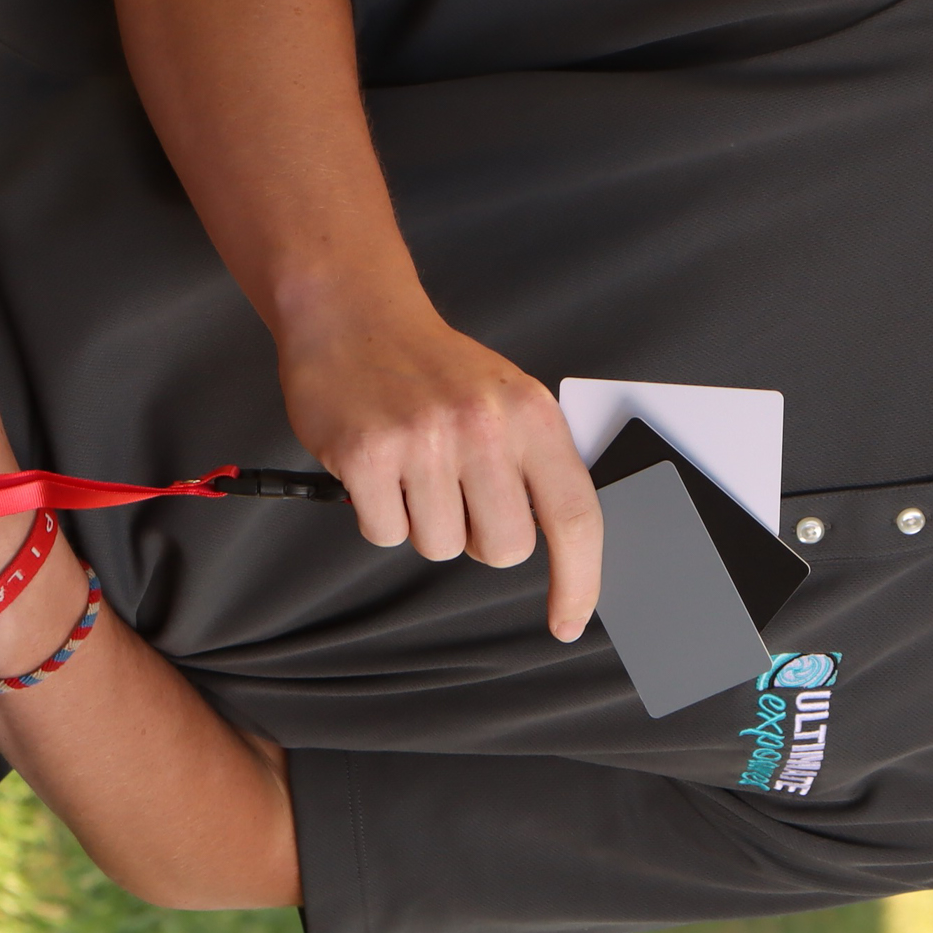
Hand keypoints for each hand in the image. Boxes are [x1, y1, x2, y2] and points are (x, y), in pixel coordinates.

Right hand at [275, 285, 601, 640]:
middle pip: (504, 549)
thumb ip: (534, 464)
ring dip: (423, 522)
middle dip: (480, 540)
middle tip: (458, 495)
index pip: (575, 515)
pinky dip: (378, 513)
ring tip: (412, 469)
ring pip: (439, 547)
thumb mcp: (507, 398)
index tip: (567, 619)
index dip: (578, 580)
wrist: (353, 313)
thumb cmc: (432, 365)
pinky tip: (378, 468)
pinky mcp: (366, 455)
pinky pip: (384, 533)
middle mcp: (483, 426)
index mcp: (531, 415)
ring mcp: (424, 441)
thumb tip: (558, 542)